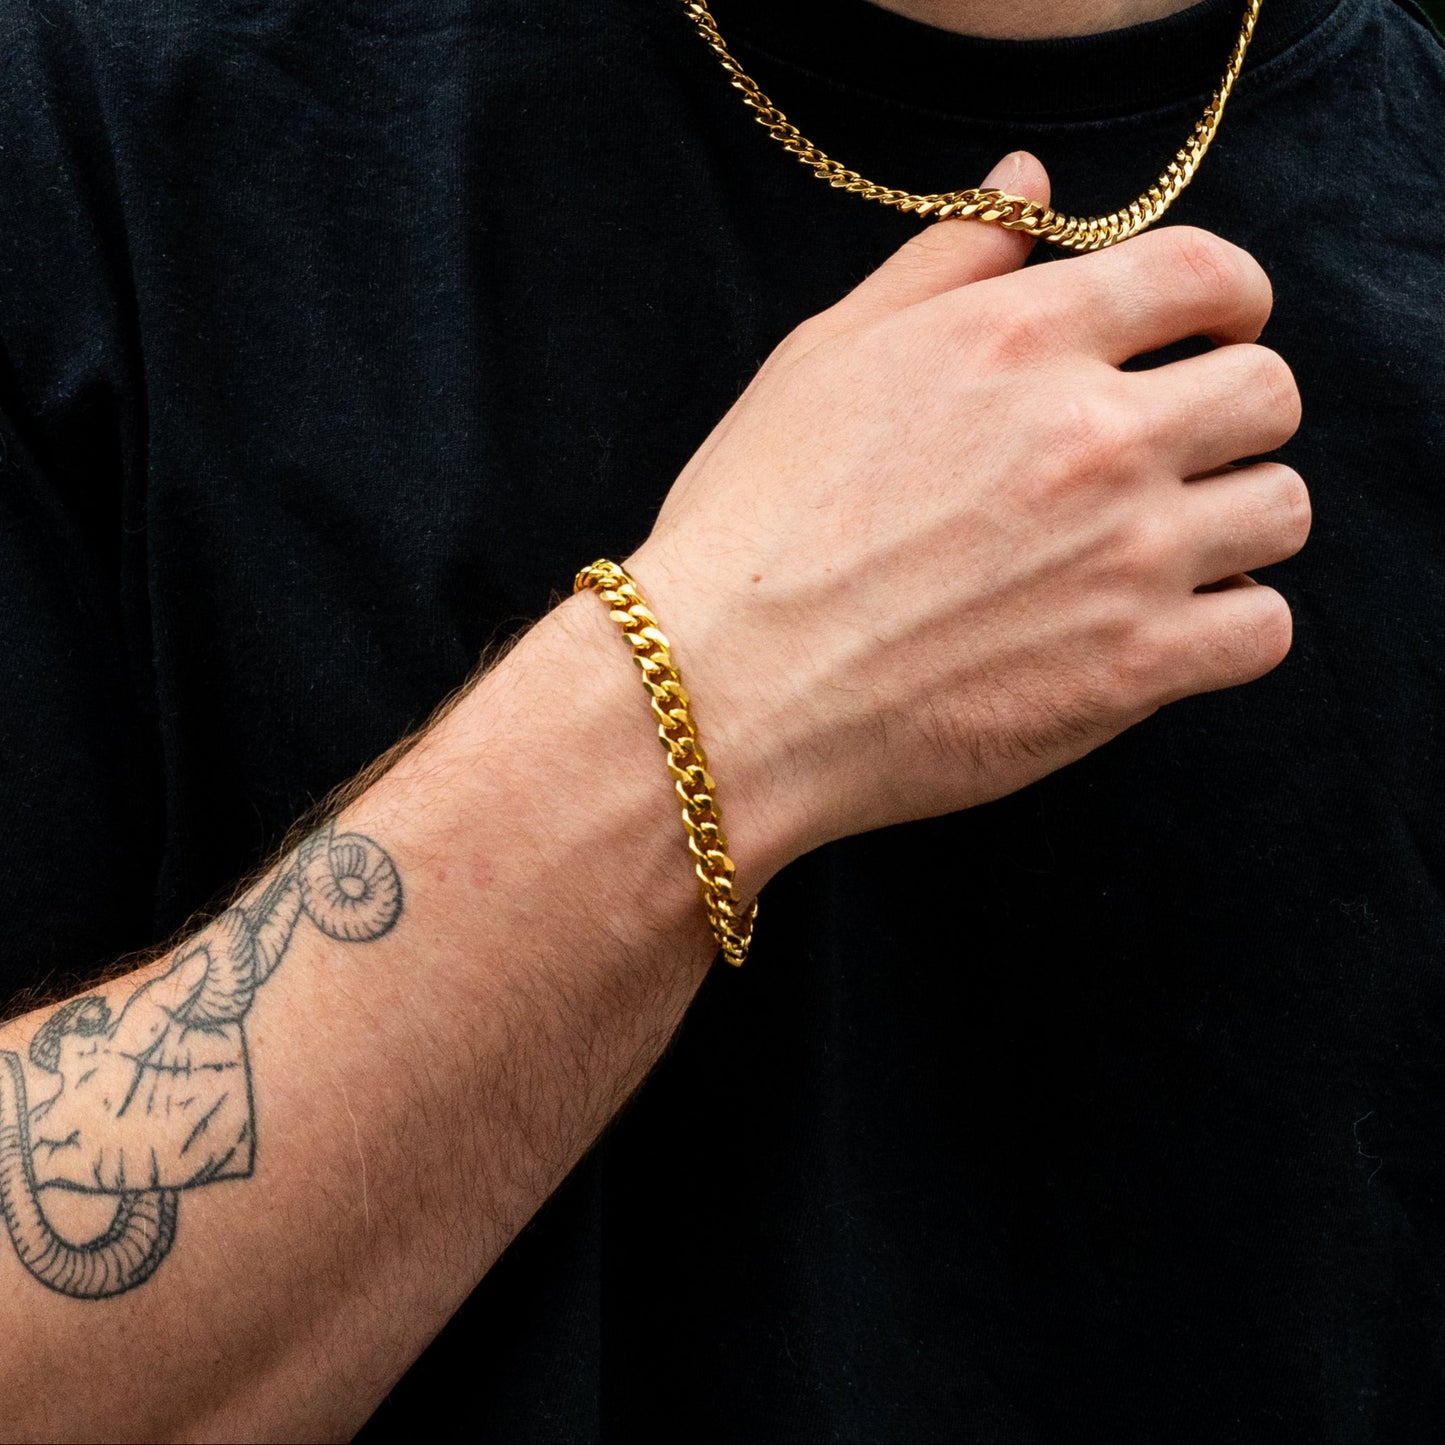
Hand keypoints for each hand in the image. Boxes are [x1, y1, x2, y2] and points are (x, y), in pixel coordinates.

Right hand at [626, 152, 1306, 885]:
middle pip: (1268, 392)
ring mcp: (1123, 556)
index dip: (1230, 297)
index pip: (1206, 274)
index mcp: (1019, 341)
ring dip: (1237, 519)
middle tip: (1183, 448)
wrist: (725, 689)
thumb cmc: (753, 525)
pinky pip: (1262, 630)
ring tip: (1171, 546)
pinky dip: (1230, 625)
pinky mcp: (1131, 670)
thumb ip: (943, 262)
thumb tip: (1028, 182)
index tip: (1216, 329)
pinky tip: (1165, 627)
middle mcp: (1092, 436)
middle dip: (1237, 411)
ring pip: (1279, 508)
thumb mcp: (823, 359)